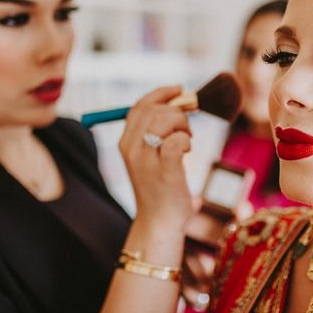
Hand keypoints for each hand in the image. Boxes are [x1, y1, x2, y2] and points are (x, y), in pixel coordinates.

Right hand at [119, 86, 194, 233]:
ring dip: (183, 125)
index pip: (140, 106)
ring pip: (165, 121)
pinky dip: (185, 140)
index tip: (179, 90)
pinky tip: (187, 150)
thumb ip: (157, 131)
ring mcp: (147, 161)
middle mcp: (132, 149)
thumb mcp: (150, 156)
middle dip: (177, 111)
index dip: (161, 93)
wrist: (159, 222)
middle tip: (187, 128)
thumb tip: (180, 99)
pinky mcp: (166, 172)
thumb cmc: (159, 187)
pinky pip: (176, 142)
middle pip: (153, 110)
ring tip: (187, 142)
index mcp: (125, 143)